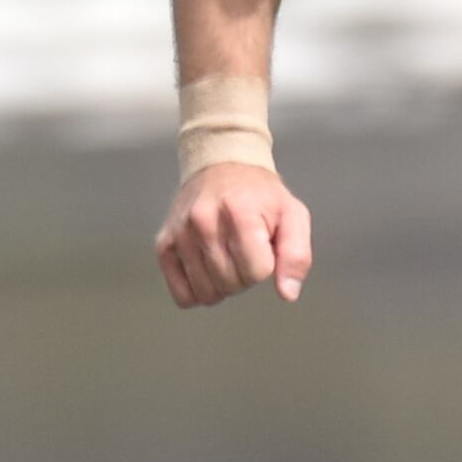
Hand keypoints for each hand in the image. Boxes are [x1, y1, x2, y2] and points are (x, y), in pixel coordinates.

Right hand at [155, 160, 313, 307]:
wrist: (220, 166)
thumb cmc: (259, 194)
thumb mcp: (292, 215)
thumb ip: (296, 255)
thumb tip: (288, 294)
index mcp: (239, 211)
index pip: (258, 272)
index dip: (267, 265)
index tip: (263, 246)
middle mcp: (203, 222)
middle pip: (232, 284)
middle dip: (245, 276)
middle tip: (244, 250)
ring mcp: (180, 235)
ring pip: (207, 293)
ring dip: (223, 285)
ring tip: (226, 257)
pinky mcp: (164, 245)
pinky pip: (182, 296)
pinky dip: (198, 292)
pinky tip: (207, 272)